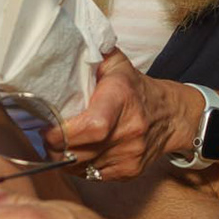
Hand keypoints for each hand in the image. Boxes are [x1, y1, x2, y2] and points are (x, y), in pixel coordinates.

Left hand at [60, 49, 194, 179]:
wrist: (171, 116)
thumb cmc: (136, 88)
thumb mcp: (117, 64)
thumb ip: (93, 51)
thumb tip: (64, 42)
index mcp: (122, 100)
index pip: (93, 126)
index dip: (64, 132)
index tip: (48, 128)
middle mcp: (129, 131)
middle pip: (80, 152)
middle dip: (55, 147)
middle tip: (47, 136)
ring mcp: (130, 155)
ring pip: (81, 168)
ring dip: (65, 158)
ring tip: (61, 143)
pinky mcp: (129, 172)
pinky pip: (92, 177)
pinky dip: (80, 167)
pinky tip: (81, 152)